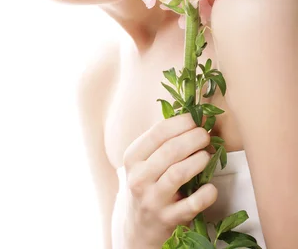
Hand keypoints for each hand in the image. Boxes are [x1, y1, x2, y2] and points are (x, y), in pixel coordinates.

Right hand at [122, 113, 217, 247]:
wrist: (140, 228)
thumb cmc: (148, 184)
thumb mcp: (145, 161)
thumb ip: (162, 141)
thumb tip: (192, 115)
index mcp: (132, 158)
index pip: (158, 132)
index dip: (181, 122)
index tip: (197, 118)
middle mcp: (138, 178)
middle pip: (170, 150)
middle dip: (194, 138)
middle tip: (206, 135)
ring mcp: (152, 200)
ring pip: (178, 173)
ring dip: (199, 161)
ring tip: (207, 156)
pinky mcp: (168, 220)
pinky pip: (192, 204)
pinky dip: (206, 193)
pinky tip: (211, 186)